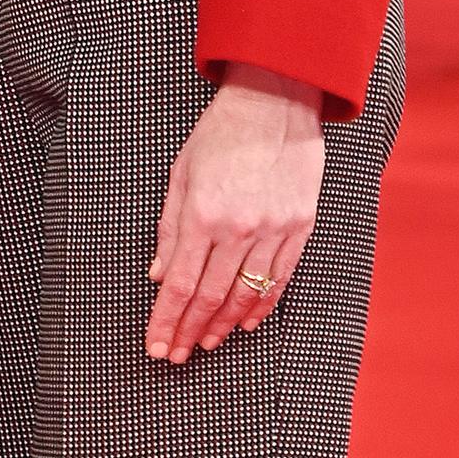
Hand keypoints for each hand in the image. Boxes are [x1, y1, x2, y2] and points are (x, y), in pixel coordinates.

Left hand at [147, 64, 324, 362]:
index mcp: (203, 213)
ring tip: (207, 342)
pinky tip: (248, 322)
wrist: (275, 102)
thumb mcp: (181, 174)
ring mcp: (273, 229)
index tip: (158, 347)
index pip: (181, 283)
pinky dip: (262, 304)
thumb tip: (160, 275)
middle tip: (178, 356)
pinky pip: (280, 278)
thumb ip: (170, 228)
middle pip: (211, 296)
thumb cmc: (221, 133)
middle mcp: (239, 227)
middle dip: (190, 330)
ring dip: (225, 324)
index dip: (167, 320)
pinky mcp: (300, 226)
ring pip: (247, 293)